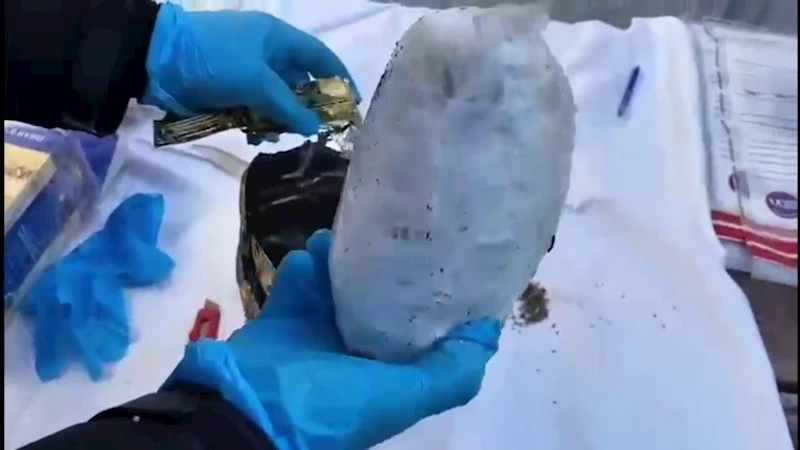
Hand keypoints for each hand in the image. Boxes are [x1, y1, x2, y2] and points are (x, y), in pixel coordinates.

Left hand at [143, 4, 358, 135]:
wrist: (155, 59)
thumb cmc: (213, 60)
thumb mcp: (256, 81)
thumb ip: (288, 106)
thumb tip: (316, 128)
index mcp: (277, 38)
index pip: (320, 57)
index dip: (339, 79)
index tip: (352, 105)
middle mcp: (266, 53)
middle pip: (299, 83)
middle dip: (306, 108)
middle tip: (313, 133)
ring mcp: (247, 72)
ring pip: (277, 100)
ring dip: (279, 119)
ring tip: (274, 135)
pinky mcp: (229, 90)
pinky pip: (254, 109)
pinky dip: (257, 123)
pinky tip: (252, 135)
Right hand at [166, 230, 499, 449]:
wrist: (242, 411)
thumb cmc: (328, 404)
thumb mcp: (401, 397)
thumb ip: (451, 373)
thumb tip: (489, 331)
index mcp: (382, 373)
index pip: (414, 330)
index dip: (429, 298)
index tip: (444, 256)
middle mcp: (351, 354)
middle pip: (374, 301)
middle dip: (382, 269)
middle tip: (390, 233)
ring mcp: (311, 336)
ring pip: (335, 286)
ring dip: (339, 261)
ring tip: (341, 237)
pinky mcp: (277, 320)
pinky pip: (295, 285)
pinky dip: (302, 270)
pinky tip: (308, 257)